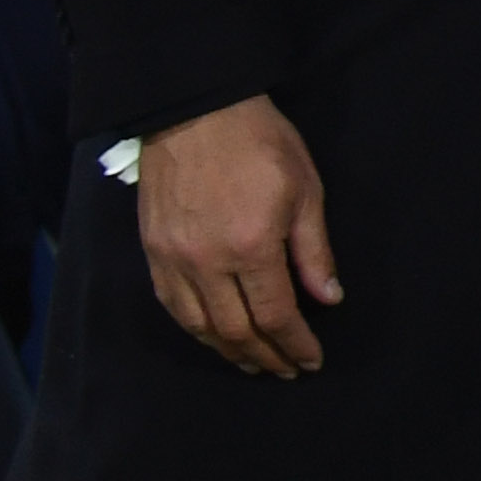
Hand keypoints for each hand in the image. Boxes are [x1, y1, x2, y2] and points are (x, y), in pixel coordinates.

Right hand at [137, 94, 340, 376]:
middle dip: (265, 356)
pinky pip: (172, 306)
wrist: (196, 110)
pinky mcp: (152, 252)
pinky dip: (195, 330)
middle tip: (285, 370)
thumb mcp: (305, 189)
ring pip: (199, 327)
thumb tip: (328, 299)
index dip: (296, 344)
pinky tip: (212, 335)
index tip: (311, 360)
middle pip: (235, 331)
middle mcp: (207, 263)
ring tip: (253, 362)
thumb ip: (314, 251)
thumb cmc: (261, 143)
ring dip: (228, 352)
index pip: (276, 314)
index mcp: (252, 247)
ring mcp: (173, 260)